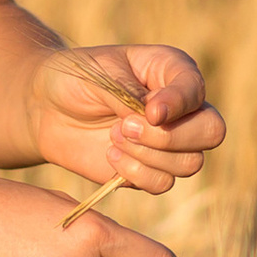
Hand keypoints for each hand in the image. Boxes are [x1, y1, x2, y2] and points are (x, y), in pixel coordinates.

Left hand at [25, 43, 224, 201]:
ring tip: (113, 136)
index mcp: (171, 71)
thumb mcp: (102, 76)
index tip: (150, 111)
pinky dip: (136, 174)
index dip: (179, 105)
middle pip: (211, 132)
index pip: (197, 90)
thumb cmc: (76, 78)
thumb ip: (133, 96)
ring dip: (148, 156)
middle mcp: (180, 108)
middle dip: (169, 137)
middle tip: (125, 127)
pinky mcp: (151, 170)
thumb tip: (160, 119)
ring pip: (189, 163)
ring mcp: (170, 142)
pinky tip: (110, 156)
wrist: (46, 108)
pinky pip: (163, 184)